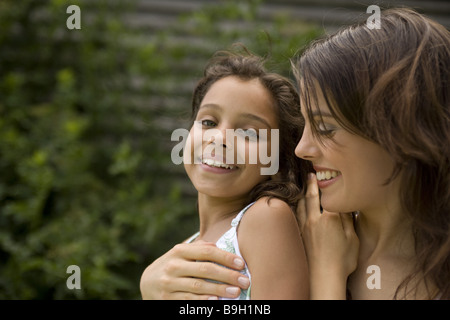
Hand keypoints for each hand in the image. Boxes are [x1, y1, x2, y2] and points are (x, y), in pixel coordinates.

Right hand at [140, 240, 249, 299]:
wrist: (147, 282)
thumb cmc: (173, 265)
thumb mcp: (181, 253)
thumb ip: (199, 248)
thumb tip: (221, 246)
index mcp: (179, 251)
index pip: (207, 252)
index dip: (226, 257)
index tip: (241, 264)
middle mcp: (173, 266)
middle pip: (205, 269)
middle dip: (227, 275)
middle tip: (244, 281)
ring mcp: (169, 283)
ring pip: (198, 286)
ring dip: (219, 289)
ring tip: (235, 292)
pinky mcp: (167, 299)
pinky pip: (188, 300)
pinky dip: (203, 301)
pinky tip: (216, 301)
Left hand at [296, 173, 358, 298]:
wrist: (324, 277)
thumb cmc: (342, 260)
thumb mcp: (352, 238)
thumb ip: (348, 220)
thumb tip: (346, 207)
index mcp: (330, 217)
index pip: (327, 195)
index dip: (326, 184)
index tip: (325, 174)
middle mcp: (314, 219)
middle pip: (311, 196)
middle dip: (311, 184)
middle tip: (311, 175)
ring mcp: (305, 227)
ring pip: (301, 205)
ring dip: (302, 194)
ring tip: (304, 187)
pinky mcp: (300, 234)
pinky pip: (297, 215)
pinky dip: (297, 207)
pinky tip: (298, 206)